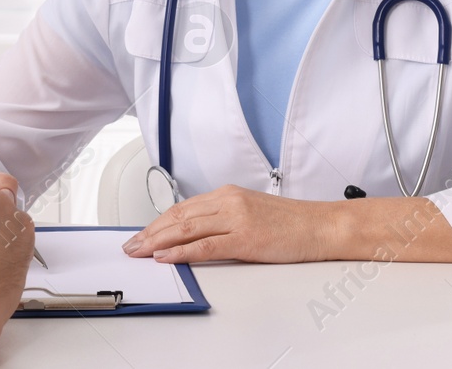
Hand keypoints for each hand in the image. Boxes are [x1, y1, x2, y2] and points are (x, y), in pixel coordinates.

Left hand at [120, 185, 334, 264]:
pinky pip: (205, 246)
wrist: (321, 226)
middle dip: (150, 232)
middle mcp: (228, 201)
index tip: (141, 234)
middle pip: (178, 217)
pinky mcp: (245, 238)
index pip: (182, 208)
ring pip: (186, 229)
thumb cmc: (290, 223)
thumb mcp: (250, 211)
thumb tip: (194, 234)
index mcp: (227, 194)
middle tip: (131, 246)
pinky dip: (181, 252)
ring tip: (139, 252)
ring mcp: (236, 219)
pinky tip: (166, 256)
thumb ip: (223, 218)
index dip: (157, 222)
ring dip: (157, 241)